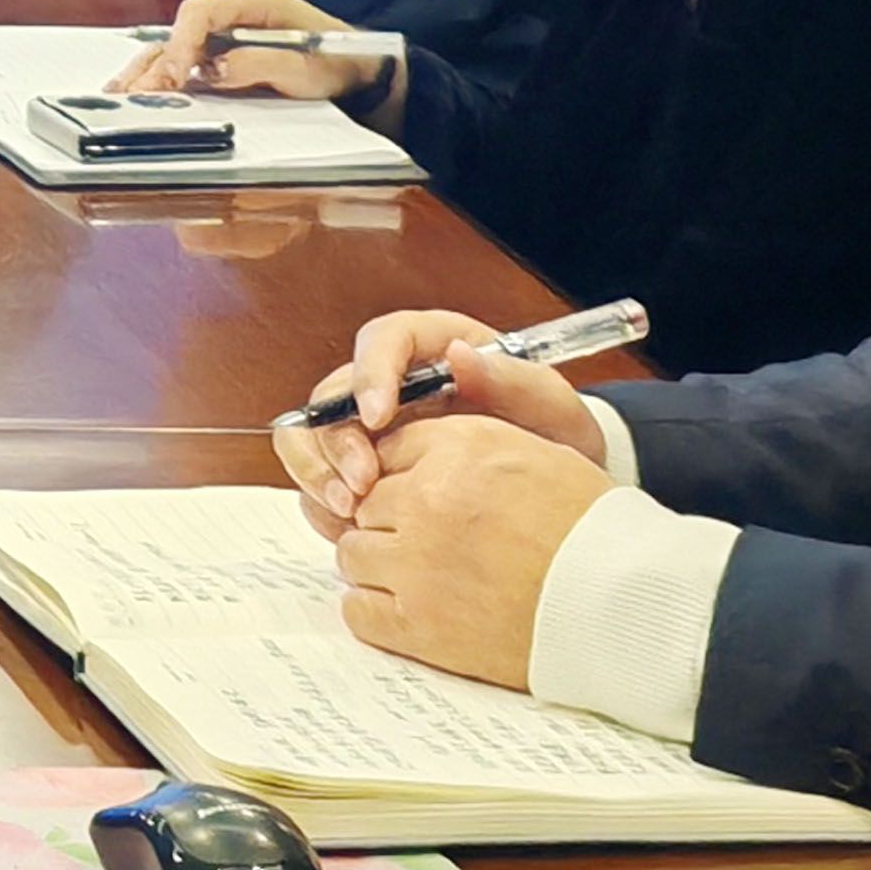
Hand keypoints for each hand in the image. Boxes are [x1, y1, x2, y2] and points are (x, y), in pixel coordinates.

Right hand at [131, 0, 381, 100]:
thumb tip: (212, 70)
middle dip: (155, 61)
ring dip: (151, 67)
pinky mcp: (224, 42)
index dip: (180, 44)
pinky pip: (187, 52)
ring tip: (120, 91)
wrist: (357, 66)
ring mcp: (227, 22)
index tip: (173, 76)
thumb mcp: (302, 68)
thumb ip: (256, 64)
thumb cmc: (334, 62)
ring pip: (177, 40)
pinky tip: (141, 85)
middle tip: (131, 93)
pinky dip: (165, 70)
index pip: (200, 13)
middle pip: (180, 27)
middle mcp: (233, 3)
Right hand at [277, 306, 607, 530]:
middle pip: (334, 394)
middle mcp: (391, 384)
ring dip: (318, 472)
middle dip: (337, 441)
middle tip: (361, 485)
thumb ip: (515, 380)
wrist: (558, 498)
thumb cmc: (555, 441)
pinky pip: (319, 479)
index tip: (378, 416)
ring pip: (312, 436)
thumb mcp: (553, 410)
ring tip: (350, 512)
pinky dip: (323, 504)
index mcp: (433, 350)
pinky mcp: (362, 469)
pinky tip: (350, 529)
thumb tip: (459, 355)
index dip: (369, 374)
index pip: (383, 340)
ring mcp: (370, 430)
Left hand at [329, 414, 614, 692]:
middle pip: (365, 501)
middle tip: (426, 542)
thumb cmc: (594, 530)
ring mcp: (417, 564)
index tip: (418, 495)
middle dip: (389, 520)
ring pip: (353, 554)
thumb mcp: (539, 454)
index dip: (403, 475)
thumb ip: (469, 440)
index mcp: (461, 448)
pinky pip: (357, 611)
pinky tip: (408, 610)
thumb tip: (429, 431)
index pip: (388, 448)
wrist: (626, 605)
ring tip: (424, 578)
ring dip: (380, 565)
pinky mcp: (418, 624)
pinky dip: (374, 612)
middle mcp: (428, 499)